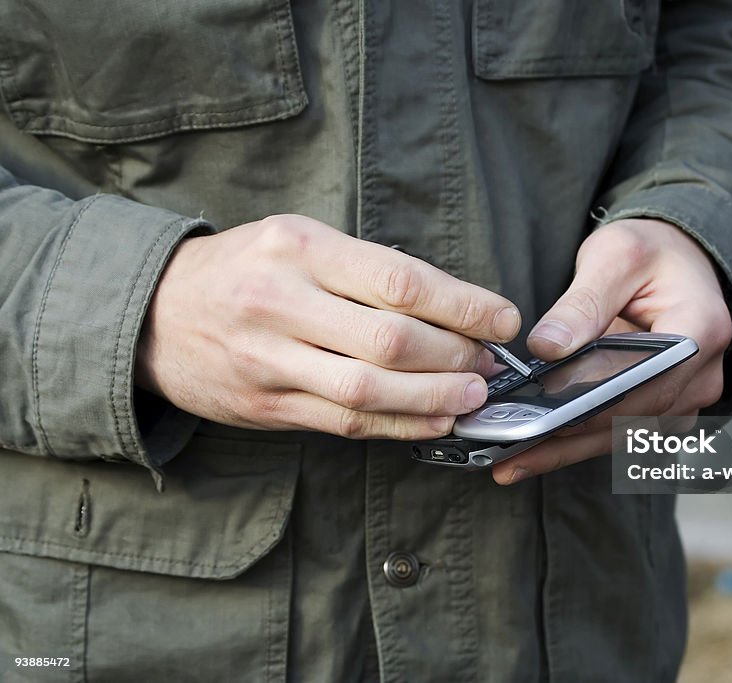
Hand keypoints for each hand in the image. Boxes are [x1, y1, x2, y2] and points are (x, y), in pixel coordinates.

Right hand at [136, 214, 518, 439]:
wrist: (154, 312)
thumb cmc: (244, 268)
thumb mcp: (297, 240)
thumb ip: (364, 269)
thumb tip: (452, 306)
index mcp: (298, 247)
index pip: (400, 281)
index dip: (464, 306)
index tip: (504, 319)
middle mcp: (281, 302)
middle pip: (391, 341)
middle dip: (456, 357)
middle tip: (489, 364)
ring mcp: (269, 359)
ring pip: (369, 390)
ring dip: (435, 399)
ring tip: (472, 397)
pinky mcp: (265, 405)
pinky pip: (345, 422)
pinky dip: (398, 425)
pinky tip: (433, 422)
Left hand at [492, 218, 731, 483]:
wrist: (679, 262)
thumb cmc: (653, 253)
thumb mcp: (616, 255)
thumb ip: (583, 301)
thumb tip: (549, 346)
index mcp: (699, 330)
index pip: (647, 380)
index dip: (596, 402)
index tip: (547, 414)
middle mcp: (701, 375)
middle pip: (632, 417)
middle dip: (569, 435)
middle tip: (511, 446)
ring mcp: (685, 399)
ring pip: (621, 435)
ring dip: (566, 450)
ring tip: (510, 462)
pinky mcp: (663, 411)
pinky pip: (617, 434)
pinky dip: (575, 443)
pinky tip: (532, 452)